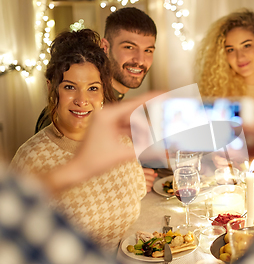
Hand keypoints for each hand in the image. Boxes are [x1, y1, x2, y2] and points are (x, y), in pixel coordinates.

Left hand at [43, 92, 162, 191]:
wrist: (78, 170)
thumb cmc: (93, 161)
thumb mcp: (122, 155)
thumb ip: (145, 151)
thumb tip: (162, 151)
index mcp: (107, 115)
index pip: (135, 103)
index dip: (151, 98)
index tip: (165, 93)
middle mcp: (106, 114)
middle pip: (134, 110)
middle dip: (150, 114)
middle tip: (165, 113)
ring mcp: (106, 121)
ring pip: (131, 119)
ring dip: (143, 126)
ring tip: (157, 129)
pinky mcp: (107, 128)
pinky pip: (126, 126)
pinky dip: (136, 131)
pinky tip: (146, 137)